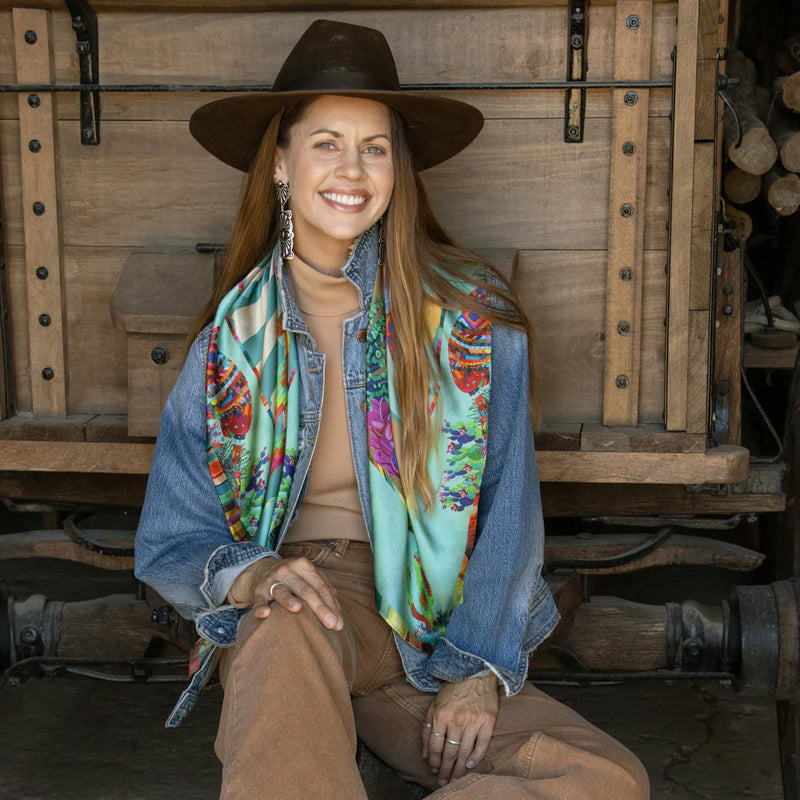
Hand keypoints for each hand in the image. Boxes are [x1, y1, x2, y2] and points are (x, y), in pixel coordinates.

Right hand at [227, 556, 342, 630]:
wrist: (259, 570)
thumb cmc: (291, 578)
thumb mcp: (307, 577)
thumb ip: (323, 591)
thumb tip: (338, 614)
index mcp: (304, 566)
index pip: (321, 588)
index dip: (331, 605)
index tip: (339, 623)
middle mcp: (288, 571)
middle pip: (306, 590)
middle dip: (320, 607)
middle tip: (331, 624)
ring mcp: (271, 580)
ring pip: (282, 591)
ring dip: (289, 600)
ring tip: (298, 608)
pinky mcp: (257, 591)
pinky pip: (259, 601)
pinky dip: (261, 607)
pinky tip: (265, 613)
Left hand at [422, 673, 498, 785]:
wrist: (476, 672)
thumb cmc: (453, 689)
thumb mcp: (434, 704)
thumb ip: (427, 728)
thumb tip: (425, 753)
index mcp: (440, 715)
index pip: (435, 746)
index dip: (434, 761)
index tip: (434, 770)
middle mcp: (456, 720)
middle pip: (449, 753)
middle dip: (445, 770)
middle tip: (444, 782)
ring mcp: (473, 721)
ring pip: (465, 752)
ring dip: (459, 769)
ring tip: (455, 779)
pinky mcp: (488, 722)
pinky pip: (482, 745)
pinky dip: (476, 758)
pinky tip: (470, 765)